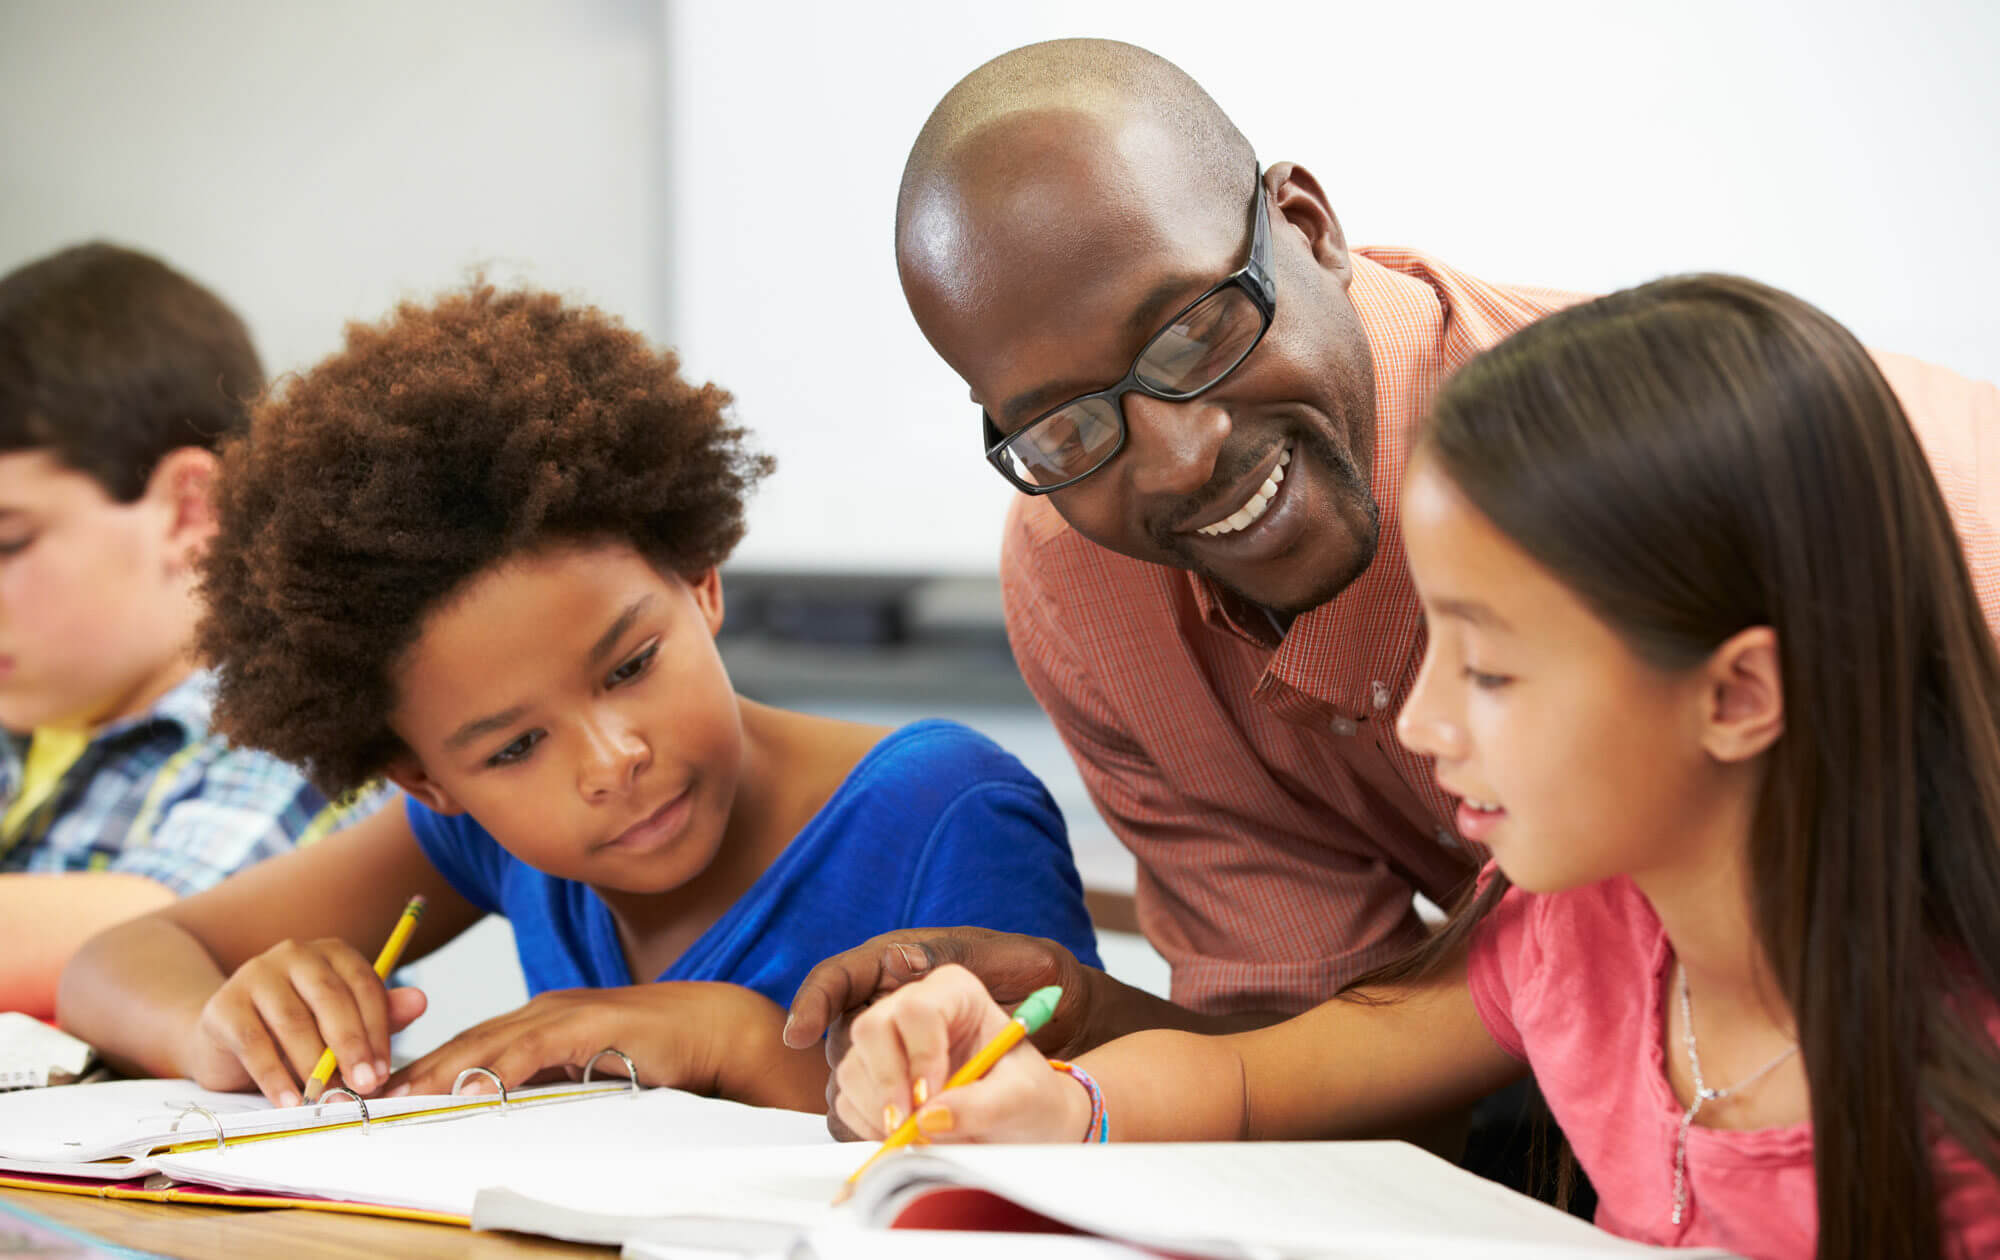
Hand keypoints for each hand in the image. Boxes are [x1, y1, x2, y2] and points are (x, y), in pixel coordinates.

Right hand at [183, 937, 426, 1105]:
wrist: (225, 1038)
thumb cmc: (297, 1031)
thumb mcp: (341, 1023)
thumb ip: (380, 1014)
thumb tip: (421, 1002)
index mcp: (332, 953)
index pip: (364, 985)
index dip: (377, 1030)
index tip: (385, 1071)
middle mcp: (294, 954)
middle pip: (330, 999)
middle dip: (351, 1046)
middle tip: (366, 1086)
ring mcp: (255, 975)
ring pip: (293, 1022)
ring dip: (314, 1067)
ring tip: (329, 1100)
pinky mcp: (223, 1006)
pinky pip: (254, 1044)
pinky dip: (275, 1078)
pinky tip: (291, 1103)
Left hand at [386, 981, 827, 1111]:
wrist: (714, 1026)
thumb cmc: (656, 1052)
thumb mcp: (588, 1070)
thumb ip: (549, 1081)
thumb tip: (504, 1109)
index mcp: (539, 1019)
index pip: (468, 1046)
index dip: (421, 1069)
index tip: (381, 1096)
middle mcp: (542, 1009)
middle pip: (464, 1042)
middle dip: (413, 1069)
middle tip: (365, 1098)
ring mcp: (564, 1013)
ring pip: (487, 1043)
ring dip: (439, 1070)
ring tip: (397, 1097)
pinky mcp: (588, 1025)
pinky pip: (532, 1049)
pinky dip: (496, 1067)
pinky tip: (469, 1086)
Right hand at [833, 964, 1088, 1144]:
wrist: (1021, 1124)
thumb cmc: (1029, 1099)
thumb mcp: (1022, 1099)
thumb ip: (982, 1106)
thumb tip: (928, 1118)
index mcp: (956, 993)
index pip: (919, 1008)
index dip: (919, 1055)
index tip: (930, 1098)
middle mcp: (913, 1008)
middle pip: (871, 1028)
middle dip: (886, 1083)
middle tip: (908, 1127)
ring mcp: (887, 1043)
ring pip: (853, 1067)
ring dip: (878, 1111)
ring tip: (920, 1137)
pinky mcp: (871, 1078)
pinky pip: (847, 1100)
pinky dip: (869, 1127)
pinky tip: (906, 1138)